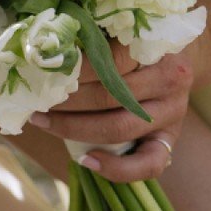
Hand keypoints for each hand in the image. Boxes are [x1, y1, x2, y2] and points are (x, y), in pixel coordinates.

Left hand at [28, 45, 192, 183]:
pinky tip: (85, 161)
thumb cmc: (131, 57)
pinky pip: (146, 165)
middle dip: (67, 101)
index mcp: (158, 49)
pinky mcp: (168, 142)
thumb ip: (95, 47)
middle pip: (110, 95)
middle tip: (38, 100)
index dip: (75, 70)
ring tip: (43, 122)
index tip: (46, 73)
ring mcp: (173, 113)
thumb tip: (46, 56)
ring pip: (118, 127)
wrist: (167, 72)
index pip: (113, 60)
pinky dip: (114, 168)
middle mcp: (172, 80)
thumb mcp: (120, 41)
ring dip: (74, 128)